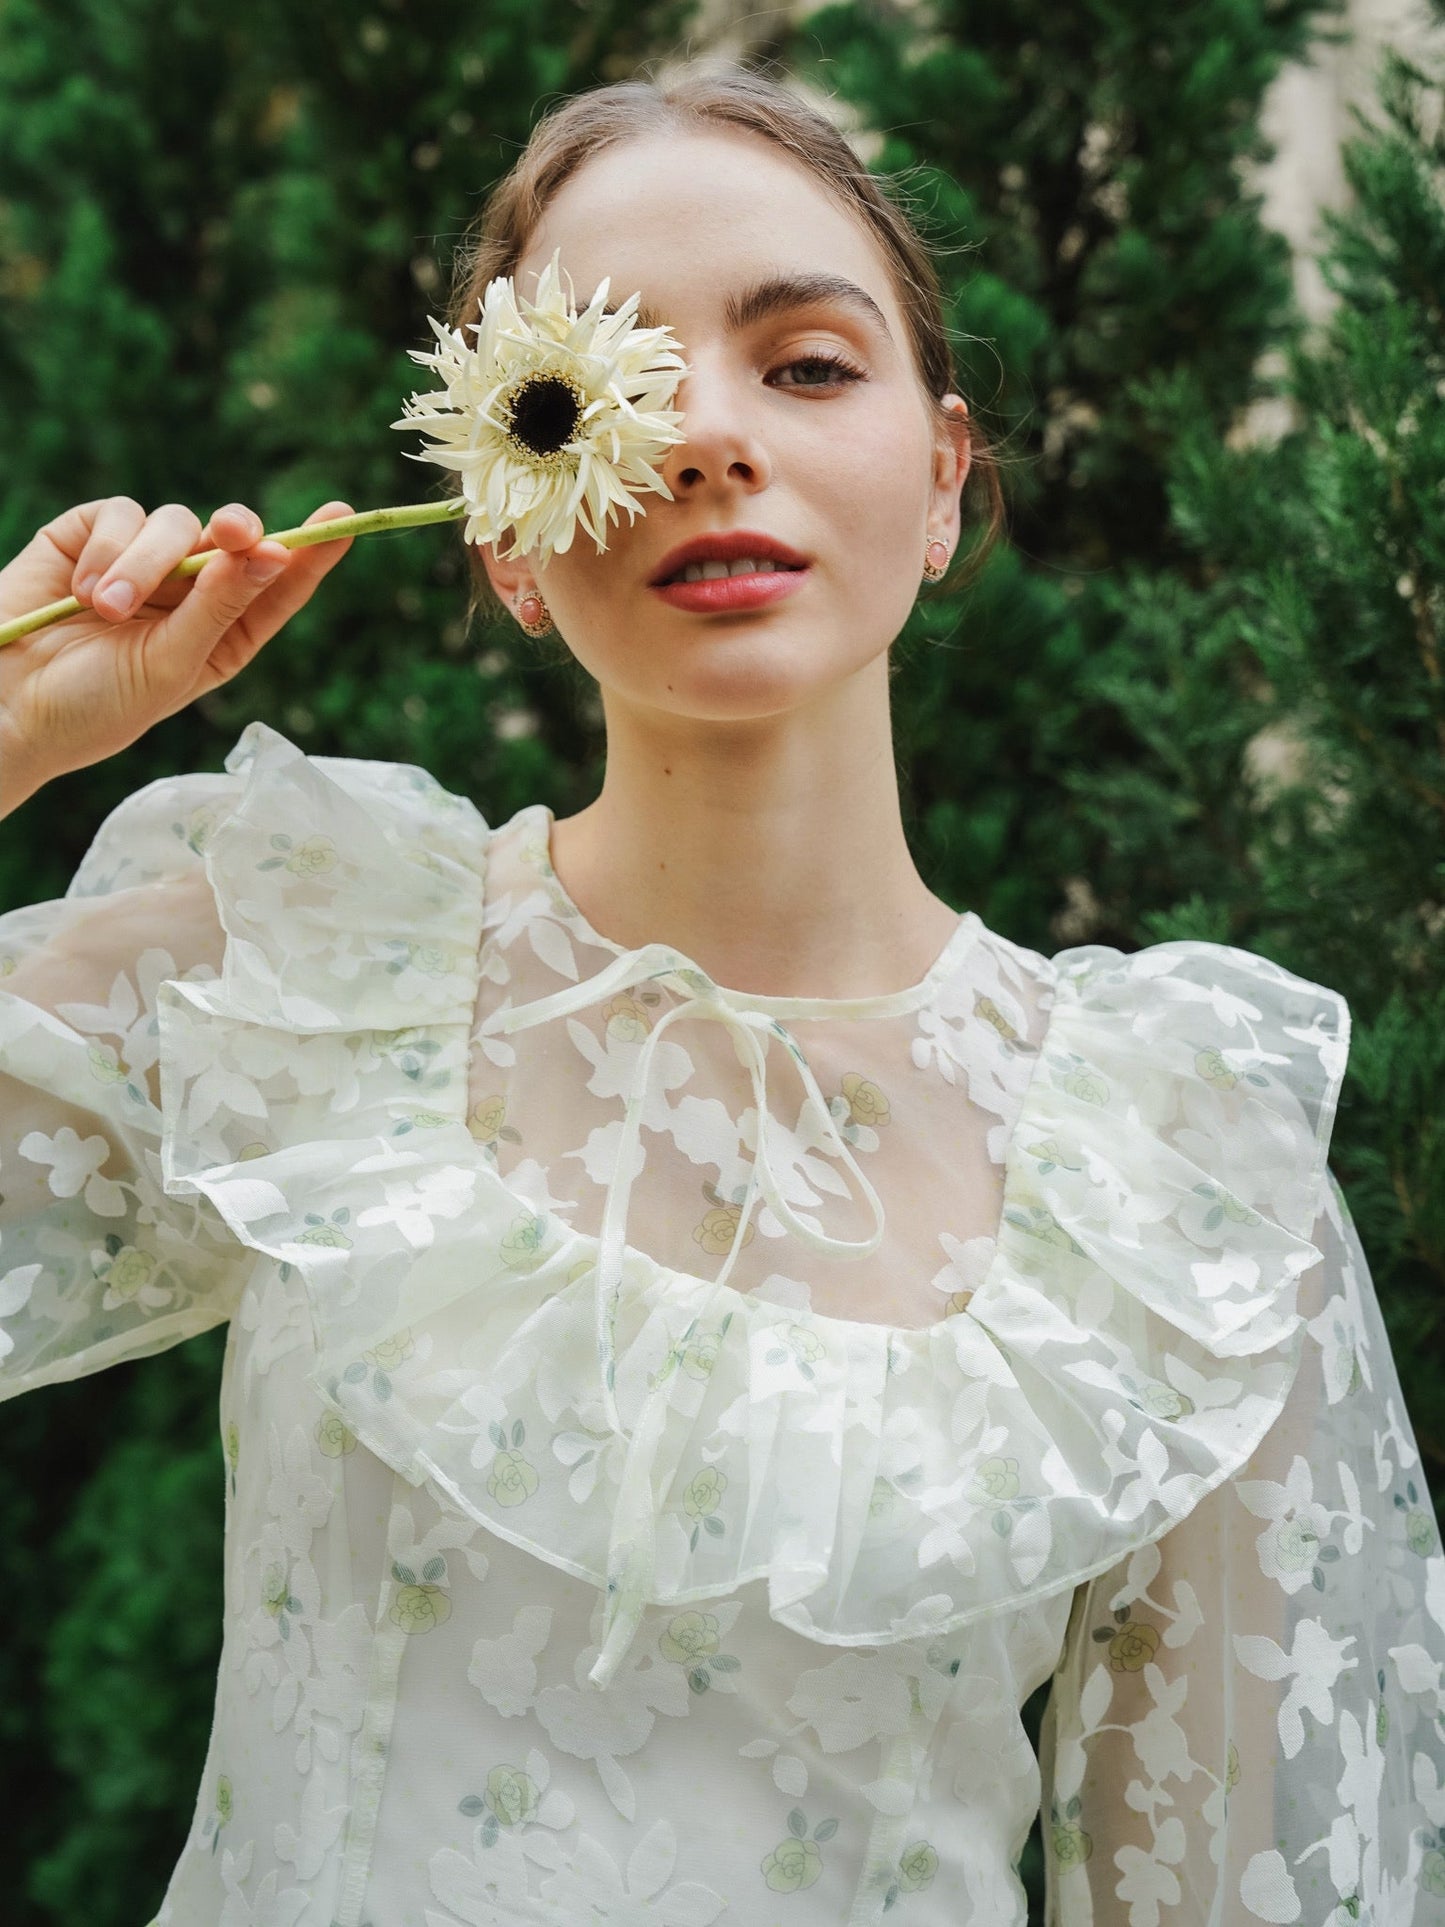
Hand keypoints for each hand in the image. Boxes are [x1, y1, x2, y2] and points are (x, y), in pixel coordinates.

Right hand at [0, 496, 354, 809]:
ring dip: (143, 565)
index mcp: (223, 634)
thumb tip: (271, 554)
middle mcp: (189, 594)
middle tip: (230, 533)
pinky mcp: (91, 537)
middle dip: (236, 532)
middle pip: (233, 540)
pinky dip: (105, 552)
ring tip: (105, 611)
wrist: (6, 704)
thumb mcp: (169, 665)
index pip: (278, 584)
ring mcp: (141, 562)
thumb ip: (219, 608)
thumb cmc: (93, 706)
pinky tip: (79, 592)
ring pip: (174, 524)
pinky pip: (119, 516)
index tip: (343, 516)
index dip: (312, 550)